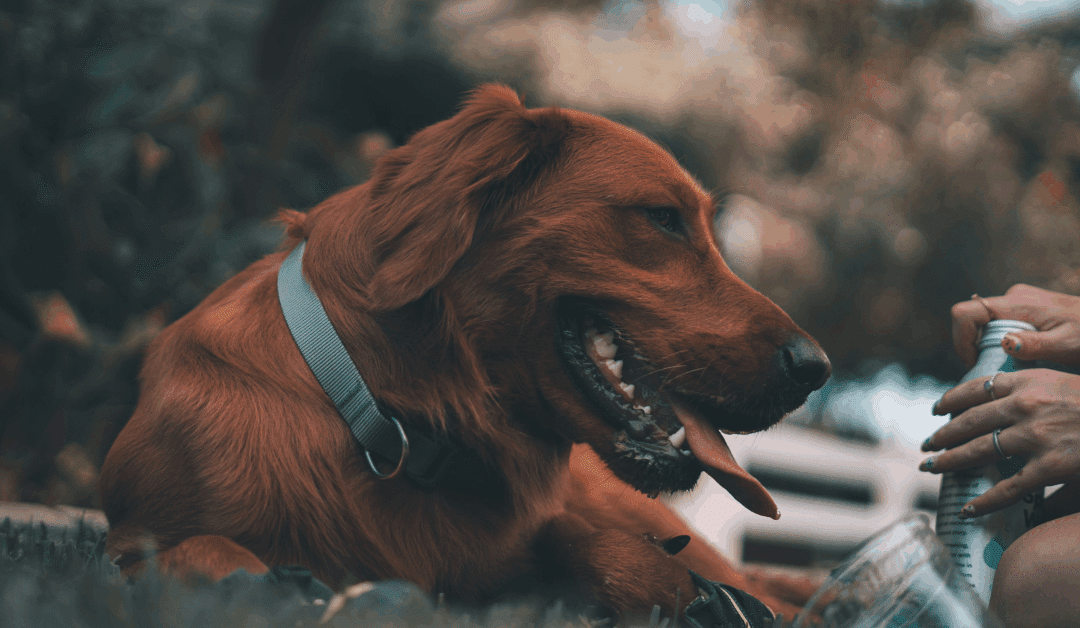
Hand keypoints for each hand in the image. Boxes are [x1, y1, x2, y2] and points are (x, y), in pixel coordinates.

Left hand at [923, 368, 1079, 516]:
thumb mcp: (1060, 379)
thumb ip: (1028, 386)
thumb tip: (997, 395)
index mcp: (1028, 380)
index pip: (976, 388)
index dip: (951, 400)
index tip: (936, 409)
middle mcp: (1025, 406)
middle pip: (969, 422)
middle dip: (942, 435)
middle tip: (925, 445)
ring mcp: (1036, 437)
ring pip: (979, 451)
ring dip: (951, 462)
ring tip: (933, 468)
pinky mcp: (1050, 467)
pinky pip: (1008, 488)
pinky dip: (985, 501)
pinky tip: (969, 508)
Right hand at [951, 284, 1079, 367]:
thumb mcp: (1067, 346)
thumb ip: (1035, 345)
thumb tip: (1003, 343)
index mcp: (1018, 303)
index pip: (966, 312)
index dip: (960, 339)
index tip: (974, 364)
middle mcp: (1014, 297)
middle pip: (973, 321)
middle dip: (975, 348)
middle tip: (995, 371)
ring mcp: (1019, 301)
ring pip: (986, 325)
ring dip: (989, 347)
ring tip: (1014, 367)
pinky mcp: (1026, 309)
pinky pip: (1000, 326)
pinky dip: (1002, 344)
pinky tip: (1024, 359)